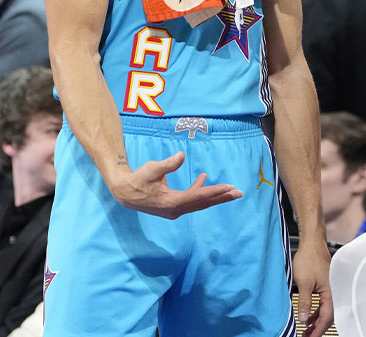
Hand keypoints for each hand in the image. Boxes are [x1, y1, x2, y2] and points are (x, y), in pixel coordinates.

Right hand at [107, 151, 241, 218]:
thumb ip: (168, 163)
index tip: (230, 188)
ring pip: (199, 203)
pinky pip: (191, 199)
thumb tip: (181, 155)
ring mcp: (175, 210)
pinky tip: (203, 178)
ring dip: (214, 195)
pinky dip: (199, 190)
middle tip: (240, 193)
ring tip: (231, 190)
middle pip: (204, 203)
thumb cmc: (138, 179)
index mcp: (172, 202)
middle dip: (222, 197)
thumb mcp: (152, 169)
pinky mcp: (173, 206)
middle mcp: (176, 210)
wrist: (125, 193)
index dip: (215, 191)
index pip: (199, 197)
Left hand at [292, 236, 332, 336]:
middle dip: (317, 329)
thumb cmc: (310, 258)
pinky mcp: (325, 285)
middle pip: (328, 317)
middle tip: (307, 336)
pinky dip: (316, 312)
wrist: (312, 243)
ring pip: (325, 311)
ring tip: (307, 330)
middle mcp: (333, 292)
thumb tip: (303, 318)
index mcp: (330, 293)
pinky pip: (323, 303)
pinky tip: (309, 315)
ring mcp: (329, 288)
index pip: (326, 318)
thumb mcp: (304, 283)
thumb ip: (305, 303)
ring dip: (316, 321)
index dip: (318, 330)